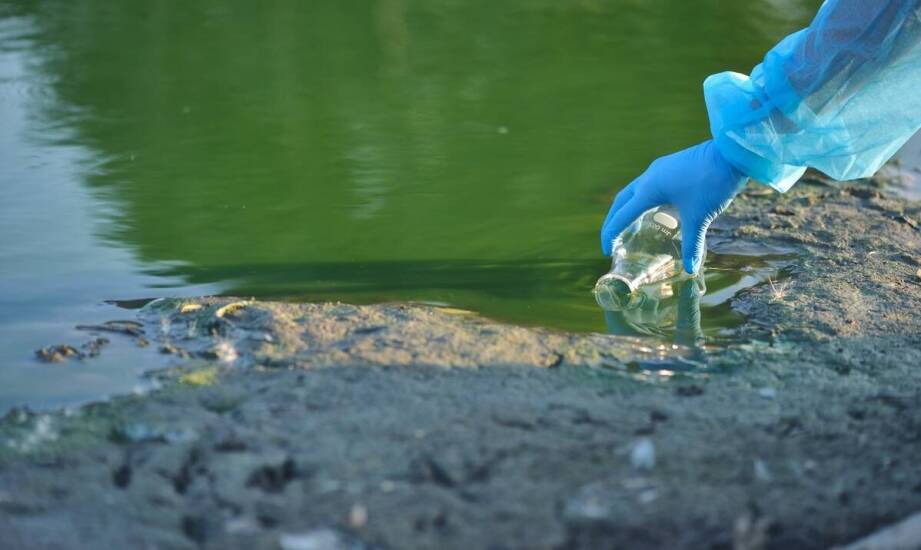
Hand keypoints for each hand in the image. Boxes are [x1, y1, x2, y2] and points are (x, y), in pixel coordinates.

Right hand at [600, 140, 748, 273]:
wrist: (730, 153)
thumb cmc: (712, 183)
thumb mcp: (700, 216)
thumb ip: (692, 244)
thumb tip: (690, 269)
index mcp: (649, 190)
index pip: (622, 216)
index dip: (611, 235)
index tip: (607, 251)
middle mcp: (648, 178)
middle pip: (621, 201)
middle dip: (613, 221)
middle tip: (611, 240)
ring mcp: (659, 169)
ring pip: (634, 192)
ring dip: (627, 209)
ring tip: (628, 227)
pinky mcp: (670, 166)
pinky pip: (648, 186)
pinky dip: (643, 201)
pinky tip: (655, 211)